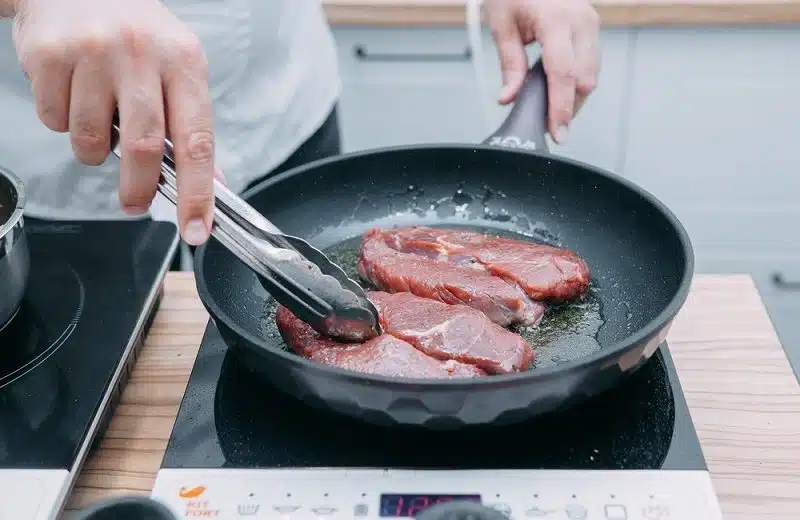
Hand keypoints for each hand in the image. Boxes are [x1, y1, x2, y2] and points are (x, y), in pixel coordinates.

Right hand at [12, 0, 215, 244]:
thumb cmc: (135, 33)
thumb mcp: (178, 66)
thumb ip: (191, 124)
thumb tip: (212, 182)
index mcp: (184, 60)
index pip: (197, 140)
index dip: (199, 193)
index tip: (196, 229)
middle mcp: (141, 53)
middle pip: (144, 148)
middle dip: (139, 188)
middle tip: (135, 202)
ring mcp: (92, 52)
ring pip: (91, 141)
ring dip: (94, 150)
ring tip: (98, 120)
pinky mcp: (49, 56)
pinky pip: (55, 121)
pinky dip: (63, 123)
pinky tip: (73, 93)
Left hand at [484, 0, 599, 143]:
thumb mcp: (502, 25)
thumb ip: (509, 64)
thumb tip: (508, 98)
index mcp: (556, 20)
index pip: (563, 75)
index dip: (561, 108)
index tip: (558, 132)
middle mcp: (581, 21)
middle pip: (583, 80)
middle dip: (568, 107)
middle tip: (549, 127)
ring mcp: (591, 23)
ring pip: (591, 75)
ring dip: (574, 97)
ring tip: (552, 112)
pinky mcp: (592, 26)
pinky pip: (591, 63)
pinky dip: (577, 82)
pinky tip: (560, 91)